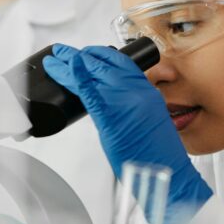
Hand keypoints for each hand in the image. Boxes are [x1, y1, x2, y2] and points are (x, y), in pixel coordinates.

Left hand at [42, 44, 212, 223]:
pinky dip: (78, 79)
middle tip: (62, 52)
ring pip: (92, 75)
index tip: (86, 52)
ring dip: (69, 65)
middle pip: (101, 65)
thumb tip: (106, 97)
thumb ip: (129, 103)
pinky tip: (68, 71)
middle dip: (78, 56)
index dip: (99, 53)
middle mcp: (136, 91)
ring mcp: (123, 102)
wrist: (168, 171)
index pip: (120, 62)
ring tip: (55, 59)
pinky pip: (90, 94)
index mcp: (146, 90)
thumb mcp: (149, 118)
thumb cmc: (158, 153)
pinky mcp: (111, 118)